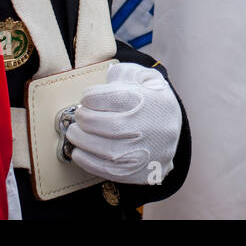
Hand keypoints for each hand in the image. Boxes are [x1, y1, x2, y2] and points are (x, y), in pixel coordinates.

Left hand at [64, 62, 181, 184]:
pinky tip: (79, 151)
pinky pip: (109, 171)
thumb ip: (126, 72)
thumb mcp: (146, 79)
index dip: (93, 97)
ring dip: (83, 141)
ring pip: (108, 150)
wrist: (171, 131)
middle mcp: (153, 129)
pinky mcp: (141, 173)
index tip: (86, 98)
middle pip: (111, 126)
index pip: (116, 97)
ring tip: (74, 132)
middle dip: (85, 120)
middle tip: (79, 116)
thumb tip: (108, 74)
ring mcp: (148, 153)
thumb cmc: (152, 100)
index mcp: (155, 101)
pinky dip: (88, 161)